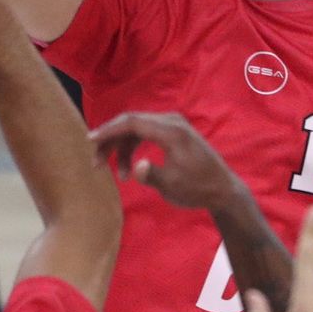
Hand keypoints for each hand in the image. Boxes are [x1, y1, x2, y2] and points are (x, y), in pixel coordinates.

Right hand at [88, 112, 239, 211]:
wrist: (222, 189)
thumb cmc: (197, 188)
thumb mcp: (172, 186)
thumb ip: (151, 175)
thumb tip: (135, 168)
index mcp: (171, 132)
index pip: (132, 122)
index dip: (109, 130)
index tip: (90, 140)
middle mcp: (171, 122)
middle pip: (131, 123)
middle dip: (111, 141)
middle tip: (97, 164)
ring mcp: (173, 125)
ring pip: (137, 128)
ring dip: (122, 148)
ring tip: (120, 176)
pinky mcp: (173, 132)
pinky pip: (146, 132)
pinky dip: (133, 147)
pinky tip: (130, 167)